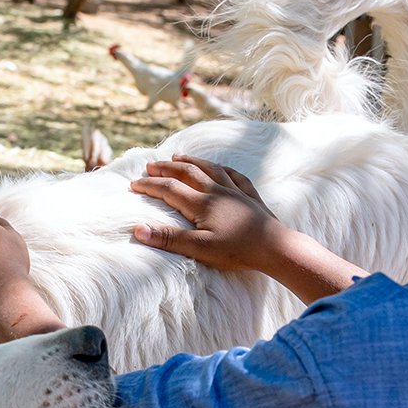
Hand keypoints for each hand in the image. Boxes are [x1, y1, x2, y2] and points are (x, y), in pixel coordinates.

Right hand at [128, 158, 287, 272]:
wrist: (274, 247)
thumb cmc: (237, 251)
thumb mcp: (199, 249)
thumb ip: (169, 238)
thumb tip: (138, 229)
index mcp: (201, 203)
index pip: (169, 188)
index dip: (149, 185)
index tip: (133, 184)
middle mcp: (216, 191)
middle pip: (186, 172)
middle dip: (165, 168)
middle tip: (150, 166)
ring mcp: (235, 191)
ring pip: (209, 168)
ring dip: (191, 160)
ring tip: (177, 156)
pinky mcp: (250, 196)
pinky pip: (233, 175)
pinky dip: (221, 168)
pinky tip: (219, 167)